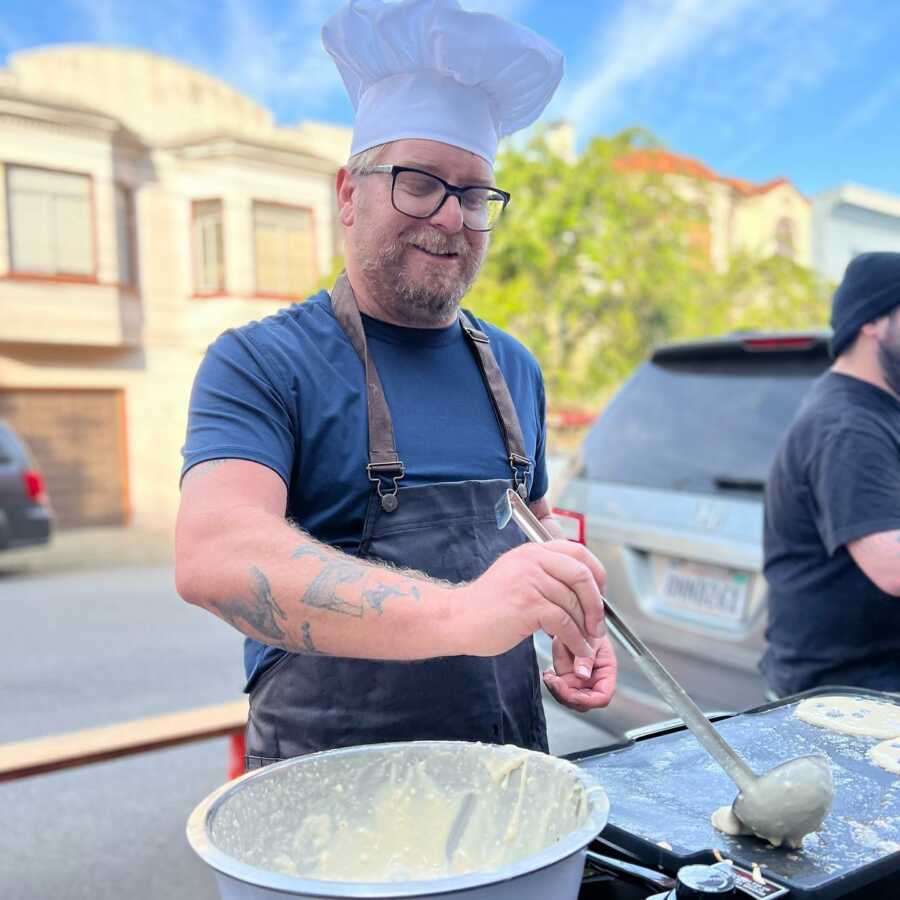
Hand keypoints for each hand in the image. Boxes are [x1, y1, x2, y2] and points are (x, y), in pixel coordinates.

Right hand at [454, 541, 605, 669]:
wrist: (457, 618)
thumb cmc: (487, 604)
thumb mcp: (517, 575)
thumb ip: (545, 575)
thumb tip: (581, 592)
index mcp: (532, 551)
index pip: (578, 551)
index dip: (596, 573)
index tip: (600, 593)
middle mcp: (533, 560)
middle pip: (582, 576)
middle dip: (596, 604)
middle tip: (597, 625)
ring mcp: (530, 581)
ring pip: (574, 604)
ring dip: (586, 630)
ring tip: (586, 645)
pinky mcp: (528, 605)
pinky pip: (564, 623)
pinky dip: (575, 641)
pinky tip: (575, 650)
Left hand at [543, 634, 617, 711]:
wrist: (574, 620)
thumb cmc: (588, 627)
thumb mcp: (589, 638)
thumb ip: (586, 657)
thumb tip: (583, 675)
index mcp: (606, 672)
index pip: (602, 696)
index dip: (587, 700)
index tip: (571, 694)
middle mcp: (594, 681)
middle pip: (582, 702)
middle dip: (566, 694)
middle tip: (553, 680)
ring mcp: (580, 681)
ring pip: (568, 697)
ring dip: (557, 686)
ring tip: (550, 671)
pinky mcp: (567, 679)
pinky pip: (559, 689)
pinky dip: (552, 683)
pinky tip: (549, 673)